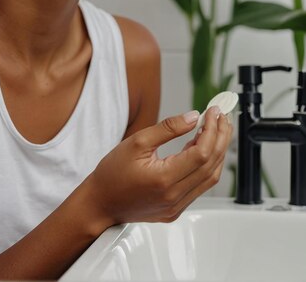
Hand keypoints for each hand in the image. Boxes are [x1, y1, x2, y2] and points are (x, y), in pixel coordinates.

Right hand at [88, 106, 232, 225]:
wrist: (100, 203)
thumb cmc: (112, 173)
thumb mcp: (137, 142)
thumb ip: (168, 129)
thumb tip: (193, 116)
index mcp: (164, 179)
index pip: (201, 153)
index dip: (212, 130)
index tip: (213, 112)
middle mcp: (174, 197)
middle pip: (211, 165)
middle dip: (220, 137)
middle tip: (221, 116)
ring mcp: (177, 206)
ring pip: (209, 178)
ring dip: (217, 151)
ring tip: (216, 129)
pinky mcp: (176, 209)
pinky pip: (200, 186)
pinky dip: (206, 165)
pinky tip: (202, 147)